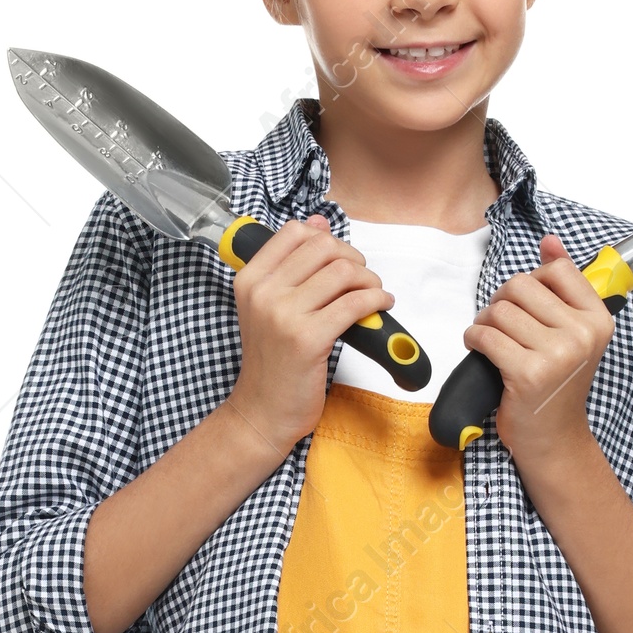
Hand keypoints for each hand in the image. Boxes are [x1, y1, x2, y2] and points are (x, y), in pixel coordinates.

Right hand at [224, 216, 392, 462]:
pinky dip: (376, 299)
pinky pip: (354, 303)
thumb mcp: (270, 307)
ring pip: (343, 272)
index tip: (340, 259)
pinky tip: (381, 305)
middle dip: (354, 259)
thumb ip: (292, 264)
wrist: (263, 410)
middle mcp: (263, 292)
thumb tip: (319, 222)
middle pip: (324, 248)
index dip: (327, 239)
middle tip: (363, 278)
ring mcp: (284, 315)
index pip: (295, 233)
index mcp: (251, 279)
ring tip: (374, 293)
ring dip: (370, 279)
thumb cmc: (271, 361)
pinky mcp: (308, 339)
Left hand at [463, 233, 614, 476]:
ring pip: (500, 310)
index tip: (526, 303)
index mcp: (597, 319)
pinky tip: (480, 350)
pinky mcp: (528, 373)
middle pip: (522, 286)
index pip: (557, 270)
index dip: (532, 281)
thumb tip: (549, 241)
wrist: (553, 437)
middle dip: (501, 300)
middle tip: (500, 323)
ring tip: (490, 338)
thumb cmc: (557, 384)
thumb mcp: (571, 333)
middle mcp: (582, 335)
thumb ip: (562, 285)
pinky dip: (473, 339)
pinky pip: (486, 336)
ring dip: (485, 321)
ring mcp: (556, 355)